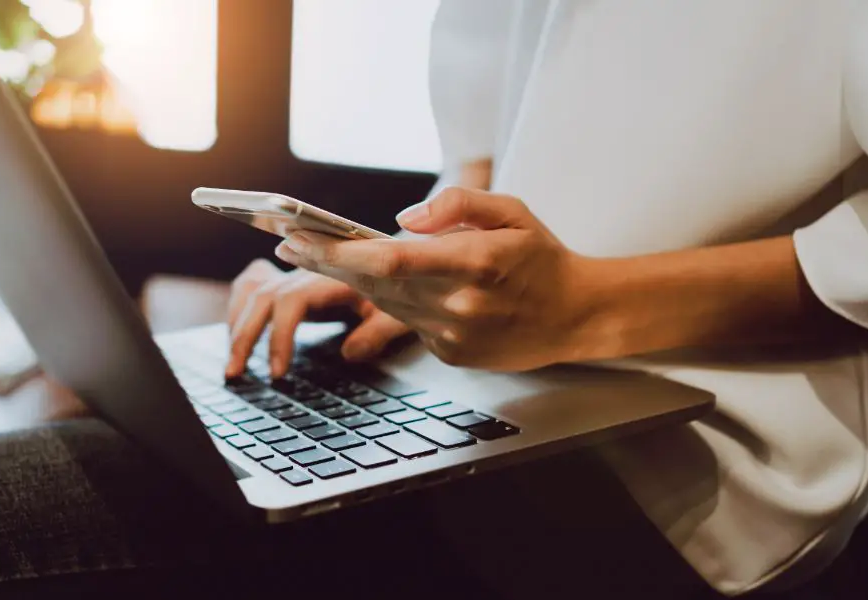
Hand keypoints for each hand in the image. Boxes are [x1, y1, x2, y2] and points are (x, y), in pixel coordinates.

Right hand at [224, 259, 410, 378]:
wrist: (397, 261)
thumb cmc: (398, 288)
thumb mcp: (396, 312)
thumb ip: (377, 333)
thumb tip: (349, 354)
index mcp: (330, 278)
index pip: (291, 300)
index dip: (279, 335)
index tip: (276, 371)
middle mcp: (306, 272)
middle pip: (262, 297)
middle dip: (244, 336)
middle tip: (236, 374)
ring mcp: (294, 274)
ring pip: (252, 291)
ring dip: (236, 325)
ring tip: (232, 363)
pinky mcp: (289, 279)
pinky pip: (253, 284)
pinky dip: (239, 305)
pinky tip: (234, 329)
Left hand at [273, 187, 594, 370]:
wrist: (576, 315)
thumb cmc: (542, 258)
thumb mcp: (511, 210)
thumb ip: (457, 204)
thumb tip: (401, 221)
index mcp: (475, 262)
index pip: (389, 260)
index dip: (336, 253)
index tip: (299, 240)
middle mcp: (460, 304)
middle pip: (374, 284)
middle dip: (327, 263)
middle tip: (291, 245)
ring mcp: (454, 335)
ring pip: (385, 305)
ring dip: (353, 282)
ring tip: (322, 256)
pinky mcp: (451, 355)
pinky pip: (408, 323)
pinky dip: (393, 302)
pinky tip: (388, 285)